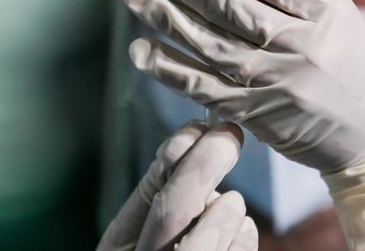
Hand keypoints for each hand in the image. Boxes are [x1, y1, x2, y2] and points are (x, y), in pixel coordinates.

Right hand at [97, 122, 257, 250]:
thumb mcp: (149, 226)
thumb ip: (164, 188)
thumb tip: (194, 140)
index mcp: (120, 243)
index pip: (149, 191)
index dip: (176, 154)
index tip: (201, 125)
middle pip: (170, 210)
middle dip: (202, 164)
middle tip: (229, 134)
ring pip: (198, 244)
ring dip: (223, 210)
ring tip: (233, 199)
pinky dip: (240, 241)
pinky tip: (244, 227)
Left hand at [123, 0, 364, 173]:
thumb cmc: (357, 63)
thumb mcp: (336, 12)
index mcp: (322, 14)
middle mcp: (298, 48)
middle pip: (228, 8)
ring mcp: (275, 85)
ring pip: (210, 46)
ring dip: (166, 19)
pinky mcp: (257, 115)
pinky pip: (205, 90)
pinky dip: (170, 70)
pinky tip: (143, 50)